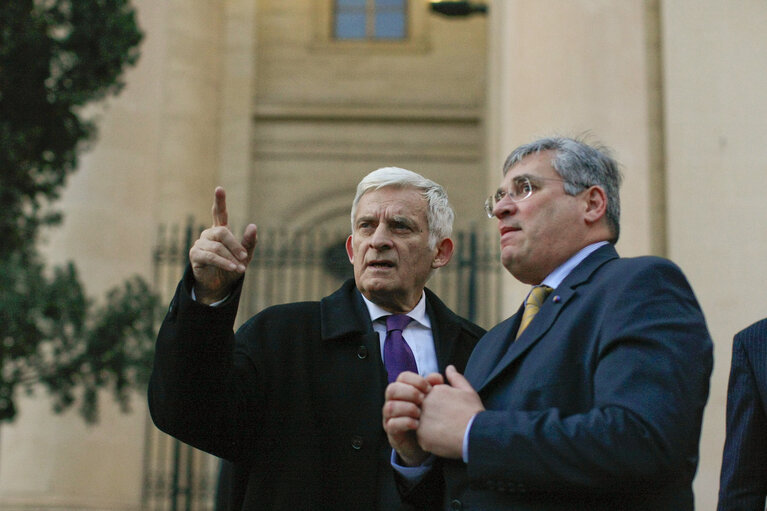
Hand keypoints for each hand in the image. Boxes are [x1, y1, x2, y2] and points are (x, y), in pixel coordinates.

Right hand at [189, 187, 257, 303]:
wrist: (219, 285)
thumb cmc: (232, 267)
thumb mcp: (245, 256)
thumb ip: (249, 242)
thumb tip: (253, 226)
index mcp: (220, 230)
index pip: (219, 213)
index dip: (219, 201)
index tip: (219, 189)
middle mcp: (209, 234)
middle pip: (222, 232)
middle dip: (235, 245)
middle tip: (245, 257)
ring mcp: (200, 243)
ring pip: (217, 247)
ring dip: (231, 258)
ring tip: (240, 268)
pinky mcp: (195, 255)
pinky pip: (211, 256)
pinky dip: (223, 262)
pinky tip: (233, 268)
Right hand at [383, 371, 443, 465]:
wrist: (427, 443)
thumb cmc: (429, 417)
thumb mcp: (434, 400)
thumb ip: (435, 386)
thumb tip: (437, 377)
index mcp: (403, 390)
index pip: (403, 377)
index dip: (416, 380)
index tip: (429, 388)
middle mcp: (393, 401)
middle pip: (392, 389)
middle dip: (409, 393)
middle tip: (423, 399)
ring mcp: (390, 417)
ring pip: (389, 407)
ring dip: (406, 408)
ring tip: (420, 413)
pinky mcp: (392, 432)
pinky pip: (391, 424)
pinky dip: (405, 422)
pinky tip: (417, 424)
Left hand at [416, 365, 483, 459]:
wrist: (475, 434)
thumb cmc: (473, 412)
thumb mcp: (467, 391)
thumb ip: (455, 378)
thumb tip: (449, 367)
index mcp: (434, 391)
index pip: (427, 396)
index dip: (438, 406)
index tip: (447, 412)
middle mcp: (424, 403)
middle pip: (421, 409)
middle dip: (431, 416)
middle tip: (446, 423)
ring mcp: (421, 419)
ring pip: (420, 424)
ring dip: (429, 429)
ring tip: (445, 432)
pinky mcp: (421, 436)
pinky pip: (421, 439)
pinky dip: (430, 441)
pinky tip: (443, 440)